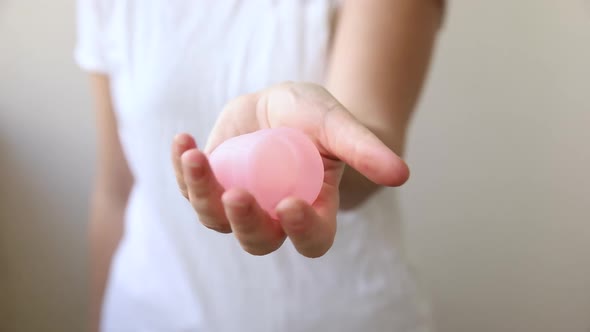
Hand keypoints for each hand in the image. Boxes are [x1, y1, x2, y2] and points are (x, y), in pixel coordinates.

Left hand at [171, 82, 408, 257]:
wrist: (277, 102)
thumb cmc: (313, 116)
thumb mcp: (337, 125)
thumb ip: (366, 149)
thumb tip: (402, 174)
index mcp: (311, 208)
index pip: (311, 239)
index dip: (302, 232)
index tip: (289, 205)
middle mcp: (273, 214)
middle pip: (259, 239)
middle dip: (246, 224)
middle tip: (239, 195)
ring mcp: (240, 201)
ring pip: (217, 219)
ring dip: (203, 195)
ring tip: (196, 158)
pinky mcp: (213, 183)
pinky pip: (193, 187)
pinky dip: (184, 168)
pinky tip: (183, 142)